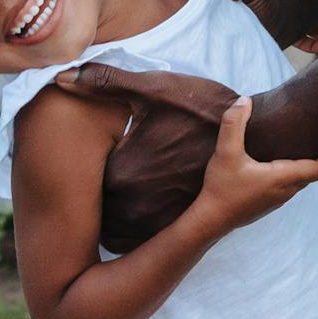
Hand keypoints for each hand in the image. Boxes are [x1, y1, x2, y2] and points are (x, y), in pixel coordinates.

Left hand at [55, 62, 239, 252]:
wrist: (258, 136)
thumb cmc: (202, 109)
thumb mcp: (152, 89)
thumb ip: (103, 82)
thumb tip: (59, 77)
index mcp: (121, 174)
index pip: (78, 188)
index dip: (76, 178)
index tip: (69, 172)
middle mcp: (137, 206)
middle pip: (95, 215)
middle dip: (90, 205)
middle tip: (87, 191)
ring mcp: (160, 222)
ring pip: (116, 233)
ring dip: (111, 222)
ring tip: (111, 203)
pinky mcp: (180, 228)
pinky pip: (142, 241)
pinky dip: (134, 232)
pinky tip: (139, 210)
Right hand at [196, 97, 317, 236]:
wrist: (209, 220)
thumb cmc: (220, 187)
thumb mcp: (225, 152)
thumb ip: (234, 124)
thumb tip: (245, 101)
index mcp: (283, 178)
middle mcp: (285, 191)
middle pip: (312, 174)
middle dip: (317, 156)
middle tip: (314, 136)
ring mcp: (277, 200)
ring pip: (299, 181)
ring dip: (302, 165)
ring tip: (295, 146)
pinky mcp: (267, 204)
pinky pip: (287, 187)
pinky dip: (289, 174)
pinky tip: (273, 163)